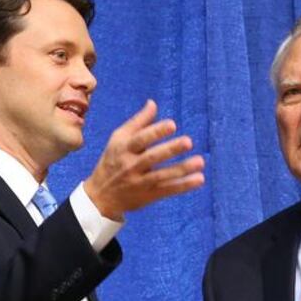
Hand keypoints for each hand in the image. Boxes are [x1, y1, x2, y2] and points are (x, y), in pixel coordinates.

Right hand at [83, 99, 204, 219]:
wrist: (100, 196)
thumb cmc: (113, 160)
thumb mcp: (118, 139)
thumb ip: (138, 122)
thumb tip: (153, 103)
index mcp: (123, 148)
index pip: (140, 139)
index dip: (156, 132)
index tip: (173, 124)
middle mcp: (130, 165)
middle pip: (152, 157)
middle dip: (170, 149)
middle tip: (189, 141)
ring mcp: (140, 182)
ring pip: (162, 175)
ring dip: (181, 169)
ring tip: (200, 161)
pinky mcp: (148, 196)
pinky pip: (168, 190)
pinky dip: (183, 186)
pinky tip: (199, 179)